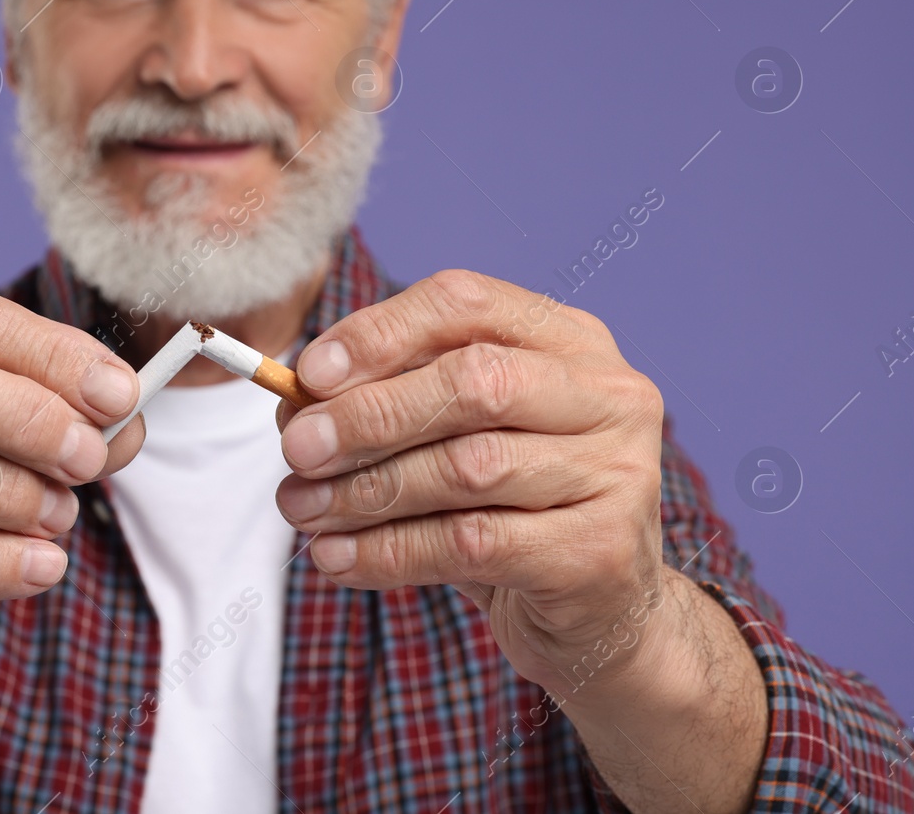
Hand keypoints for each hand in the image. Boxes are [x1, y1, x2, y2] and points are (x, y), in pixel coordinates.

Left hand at [272, 269, 667, 689]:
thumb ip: (387, 404)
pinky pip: (473, 544)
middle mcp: (608, 394)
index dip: (380, 333)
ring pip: (467, 468)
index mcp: (568, 339)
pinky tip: (337, 559)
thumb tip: (296, 400)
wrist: (600, 610)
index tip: (308, 375)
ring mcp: (617, 472)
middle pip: (471, 383)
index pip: (465, 303)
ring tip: (302, 509)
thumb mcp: (451, 439)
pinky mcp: (600, 551)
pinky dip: (389, 551)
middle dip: (368, 416)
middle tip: (296, 450)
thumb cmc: (511, 506)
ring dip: (366, 491)